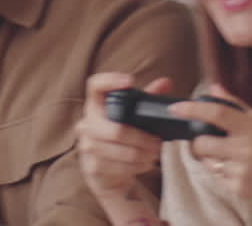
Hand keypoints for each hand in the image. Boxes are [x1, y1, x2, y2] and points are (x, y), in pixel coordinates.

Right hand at [76, 72, 171, 199]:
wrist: (106, 172)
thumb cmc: (121, 137)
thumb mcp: (134, 116)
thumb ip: (148, 98)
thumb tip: (166, 82)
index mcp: (96, 105)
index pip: (95, 85)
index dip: (110, 81)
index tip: (130, 80)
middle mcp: (87, 124)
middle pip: (114, 130)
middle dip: (141, 138)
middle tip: (158, 142)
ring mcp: (86, 146)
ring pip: (117, 150)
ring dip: (141, 154)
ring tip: (154, 154)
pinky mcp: (91, 167)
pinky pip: (116, 167)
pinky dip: (135, 167)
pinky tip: (145, 164)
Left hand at [169, 85, 251, 209]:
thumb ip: (234, 105)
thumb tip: (214, 88)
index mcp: (250, 127)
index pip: (216, 114)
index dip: (192, 110)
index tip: (176, 108)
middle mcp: (244, 148)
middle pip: (202, 143)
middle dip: (198, 142)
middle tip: (206, 140)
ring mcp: (240, 170)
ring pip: (207, 162)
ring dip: (210, 157)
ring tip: (230, 155)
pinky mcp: (238, 187)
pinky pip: (217, 176)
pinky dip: (221, 171)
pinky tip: (239, 168)